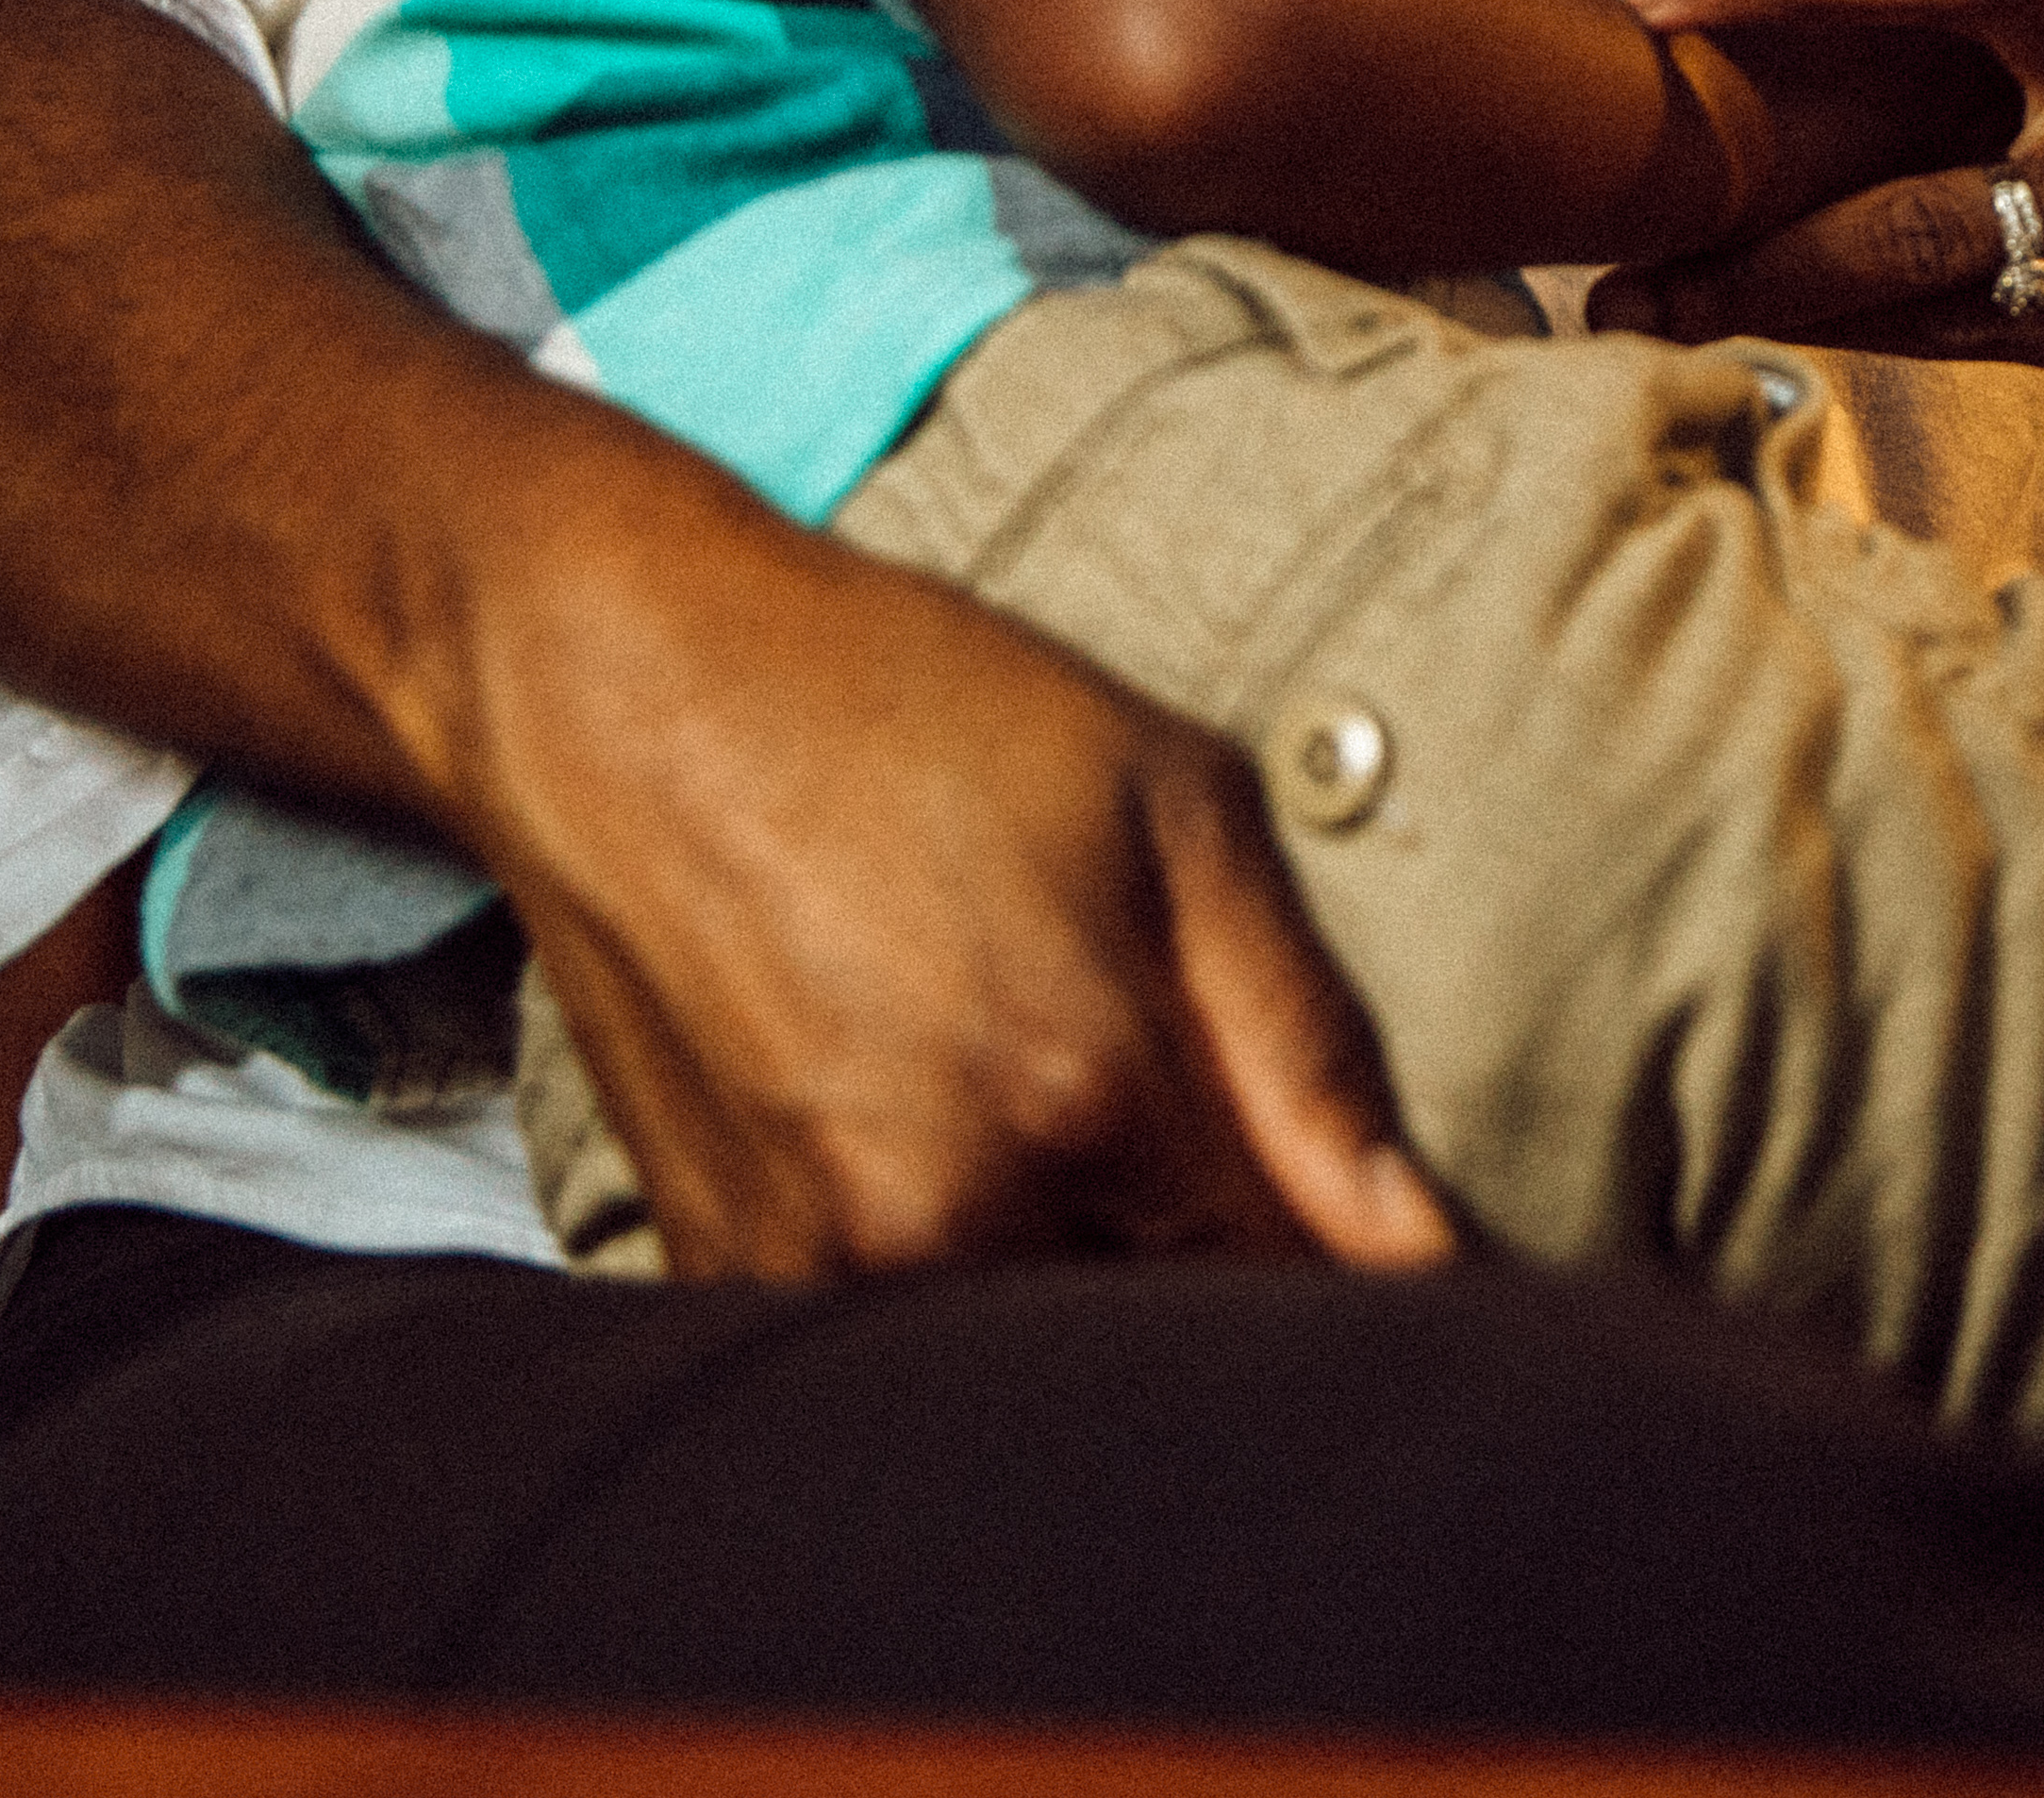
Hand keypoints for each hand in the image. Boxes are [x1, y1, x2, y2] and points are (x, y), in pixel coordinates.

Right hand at [433, 457, 1458, 1284]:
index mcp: (1079, 1091)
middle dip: (1210, 1272)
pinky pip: (896, 1338)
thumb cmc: (903, 711)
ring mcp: (806, 1270)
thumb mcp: (1176, 805)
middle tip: (1184, 1124)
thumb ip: (1313, 1045)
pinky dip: (954, 1269)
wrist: (624, 688)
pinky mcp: (716, 1281)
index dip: (1353, 1274)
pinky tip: (930, 1116)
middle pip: (1156, 1350)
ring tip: (1032, 1088)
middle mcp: (934, 1218)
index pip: (1290, 1298)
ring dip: (1082, 1273)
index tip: (1362, 1225)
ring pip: (1027, 1355)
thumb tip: (1419, 1243)